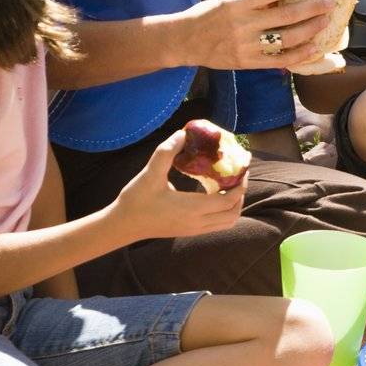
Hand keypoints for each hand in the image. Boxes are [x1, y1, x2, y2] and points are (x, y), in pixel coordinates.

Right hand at [108, 132, 243, 241]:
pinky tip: (215, 195)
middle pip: (233, 213)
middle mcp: (197, 223)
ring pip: (227, 222)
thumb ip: (166, 152)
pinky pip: (216, 225)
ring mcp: (194, 230)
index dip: (240, 184)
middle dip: (241, 194)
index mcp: (192, 209)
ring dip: (234, 205)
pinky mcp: (189, 232)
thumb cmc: (136, 200)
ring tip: (230, 185)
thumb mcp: (150, 173)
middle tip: (239, 175)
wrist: (122, 225)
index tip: (243, 167)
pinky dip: (224, 212)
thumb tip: (183, 133)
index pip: (228, 200)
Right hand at [179, 0, 337, 71]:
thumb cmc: (207, 15)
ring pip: (287, 38)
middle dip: (312, 8)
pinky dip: (300, 54)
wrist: (185, 41)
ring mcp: (247, 45)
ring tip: (324, 21)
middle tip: (330, 2)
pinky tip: (314, 47)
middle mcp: (244, 24)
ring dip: (310, 29)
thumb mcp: (228, 0)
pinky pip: (280, 60)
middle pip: (285, 16)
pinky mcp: (248, 62)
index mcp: (238, 4)